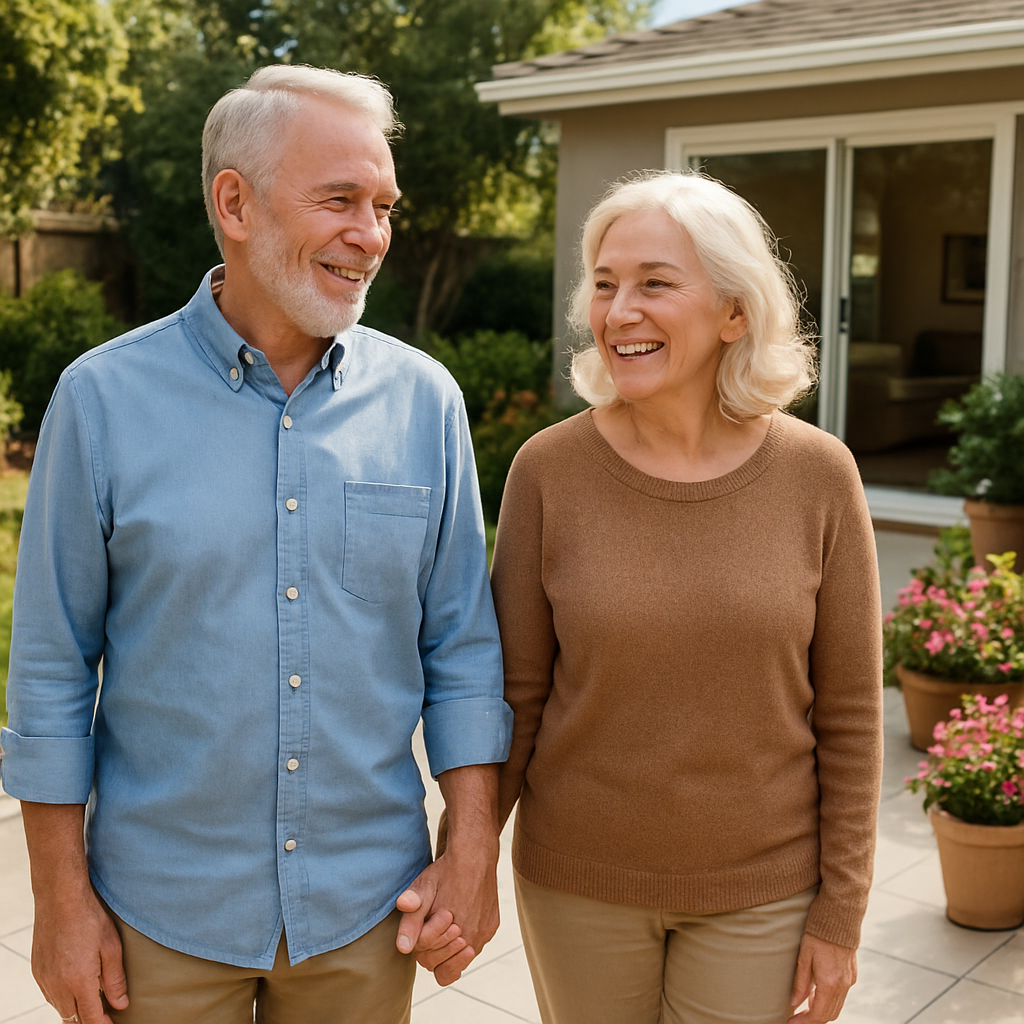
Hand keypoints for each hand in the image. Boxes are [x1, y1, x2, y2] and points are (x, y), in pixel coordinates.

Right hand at [31, 885, 128, 1023]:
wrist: (60, 899)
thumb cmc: (90, 919)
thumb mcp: (111, 947)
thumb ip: (115, 980)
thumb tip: (120, 1004)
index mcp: (79, 982)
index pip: (89, 1018)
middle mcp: (58, 986)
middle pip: (72, 1018)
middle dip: (88, 1020)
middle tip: (104, 1013)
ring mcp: (44, 979)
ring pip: (60, 1008)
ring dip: (75, 1010)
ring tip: (92, 1001)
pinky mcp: (37, 971)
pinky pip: (50, 994)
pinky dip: (63, 997)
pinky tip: (75, 986)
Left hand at [395, 845, 498, 985]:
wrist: (474, 854)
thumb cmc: (445, 872)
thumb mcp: (422, 891)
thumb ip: (411, 920)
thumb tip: (403, 947)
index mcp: (453, 933)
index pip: (428, 962)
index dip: (421, 945)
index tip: (425, 922)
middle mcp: (472, 938)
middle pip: (443, 965)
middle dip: (433, 949)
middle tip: (433, 922)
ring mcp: (484, 934)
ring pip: (460, 959)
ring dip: (449, 948)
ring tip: (445, 921)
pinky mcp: (491, 927)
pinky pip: (475, 945)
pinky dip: (465, 938)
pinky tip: (459, 918)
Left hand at [788, 933, 856, 1023]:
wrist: (839, 919)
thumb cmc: (818, 934)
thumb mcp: (804, 957)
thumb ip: (801, 982)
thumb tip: (795, 1003)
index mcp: (829, 983)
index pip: (818, 1014)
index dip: (804, 1022)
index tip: (791, 1023)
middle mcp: (843, 986)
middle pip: (829, 1015)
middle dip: (813, 1019)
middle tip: (796, 1018)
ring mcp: (850, 981)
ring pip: (837, 1007)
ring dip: (821, 1011)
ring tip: (804, 1006)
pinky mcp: (852, 975)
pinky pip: (842, 996)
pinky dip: (829, 1001)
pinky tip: (817, 994)